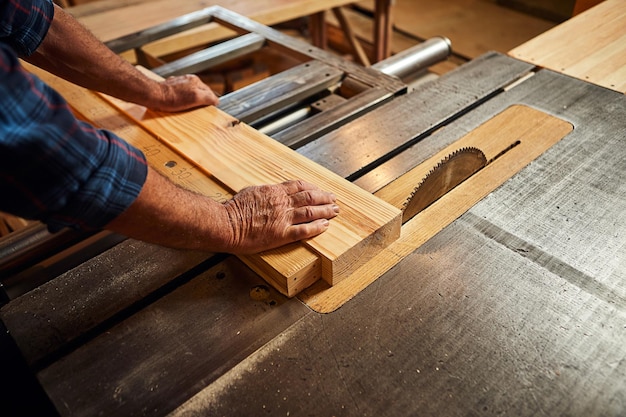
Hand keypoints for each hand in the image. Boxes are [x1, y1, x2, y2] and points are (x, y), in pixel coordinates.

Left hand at [153, 74, 219, 111]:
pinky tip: (180, 103)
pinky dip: (182, 98)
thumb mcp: (195, 98)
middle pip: (200, 91)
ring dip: (192, 99)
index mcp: (195, 81)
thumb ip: (208, 98)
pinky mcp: (171, 86)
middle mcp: (188, 79)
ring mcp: (179, 82)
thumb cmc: (172, 98)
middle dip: (202, 99)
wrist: (154, 96)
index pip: (209, 92)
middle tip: (201, 108)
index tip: (212, 107)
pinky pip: (181, 93)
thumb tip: (216, 100)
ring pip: (191, 92)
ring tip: (190, 107)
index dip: (211, 100)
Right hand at [222, 180, 339, 253]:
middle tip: (333, 200)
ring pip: (310, 212)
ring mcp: (283, 219)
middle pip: (309, 197)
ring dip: (325, 211)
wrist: (226, 224)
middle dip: (324, 198)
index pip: (299, 186)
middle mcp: (282, 203)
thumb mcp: (251, 192)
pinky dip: (316, 227)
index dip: (313, 187)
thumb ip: (266, 192)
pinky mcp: (281, 234)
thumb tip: (271, 191)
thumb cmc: (234, 209)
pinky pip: (304, 230)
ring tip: (335, 211)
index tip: (320, 190)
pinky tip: (325, 226)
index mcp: (274, 192)